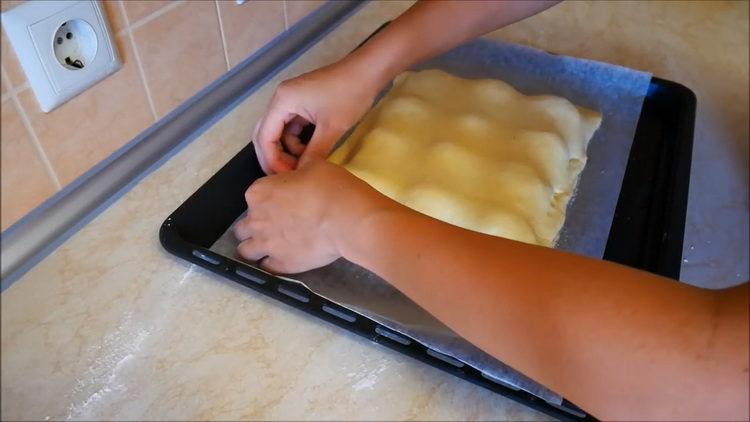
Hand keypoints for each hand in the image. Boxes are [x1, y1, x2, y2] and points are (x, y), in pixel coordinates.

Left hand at [233, 161, 386, 273]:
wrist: (347, 220)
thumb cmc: (331, 189)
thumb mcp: (314, 166)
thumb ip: (299, 171)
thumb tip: (300, 174)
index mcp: (259, 192)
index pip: (254, 196)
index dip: (267, 199)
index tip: (282, 201)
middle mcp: (256, 219)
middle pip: (243, 226)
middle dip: (255, 226)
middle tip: (276, 225)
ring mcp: (266, 245)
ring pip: (246, 251)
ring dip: (255, 248)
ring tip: (272, 246)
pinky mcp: (281, 264)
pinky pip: (267, 268)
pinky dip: (272, 264)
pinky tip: (283, 259)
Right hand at [252, 60, 382, 174]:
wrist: (367, 71)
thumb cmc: (350, 95)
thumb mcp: (331, 128)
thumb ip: (313, 153)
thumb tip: (302, 176)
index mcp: (282, 101)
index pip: (264, 137)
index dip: (271, 161)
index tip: (284, 179)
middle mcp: (280, 99)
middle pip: (266, 134)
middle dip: (274, 157)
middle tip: (286, 178)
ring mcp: (290, 100)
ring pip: (279, 132)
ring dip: (288, 150)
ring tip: (303, 165)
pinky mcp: (301, 102)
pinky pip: (291, 126)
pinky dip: (297, 141)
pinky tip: (309, 151)